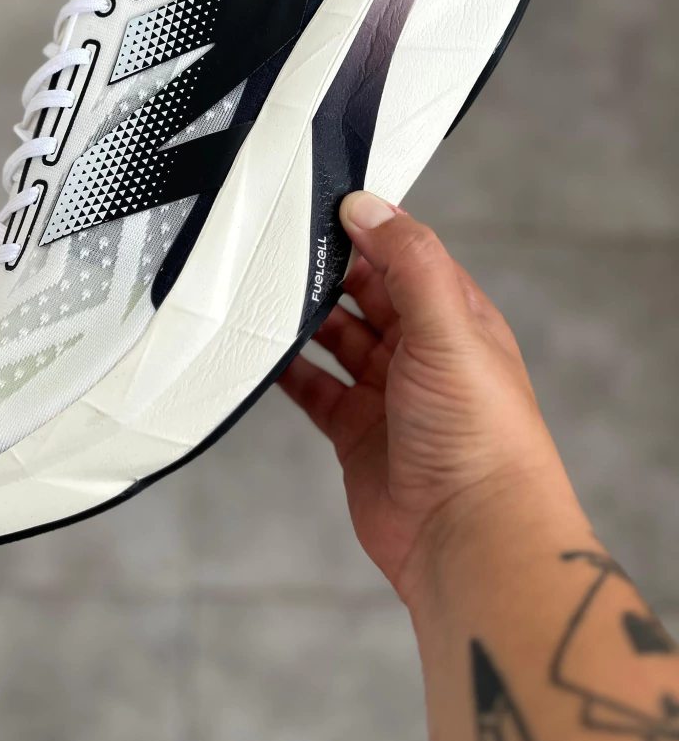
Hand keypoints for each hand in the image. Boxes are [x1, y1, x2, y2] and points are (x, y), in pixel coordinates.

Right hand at [280, 192, 577, 606]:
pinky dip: (287, 370)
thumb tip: (368, 205)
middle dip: (328, 269)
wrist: (469, 539)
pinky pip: (313, 388)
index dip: (369, 227)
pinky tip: (260, 351)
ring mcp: (387, 392)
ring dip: (304, 316)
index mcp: (457, 319)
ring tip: (261, 289)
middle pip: (367, 292)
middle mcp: (422, 351)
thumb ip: (409, 263)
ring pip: (336, 337)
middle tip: (278, 242)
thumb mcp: (448, 330)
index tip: (321, 201)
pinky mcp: (355, 432)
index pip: (408, 255)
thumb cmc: (480, 435)